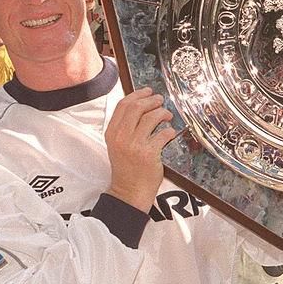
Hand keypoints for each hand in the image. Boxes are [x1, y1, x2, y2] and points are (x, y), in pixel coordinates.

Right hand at [104, 87, 177, 211]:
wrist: (128, 192)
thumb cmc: (126, 168)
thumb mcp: (117, 145)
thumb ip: (125, 127)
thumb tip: (142, 106)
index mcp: (112, 133)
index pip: (123, 105)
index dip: (137, 95)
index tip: (148, 92)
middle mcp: (121, 137)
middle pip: (137, 107)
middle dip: (152, 100)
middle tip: (160, 101)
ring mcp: (135, 145)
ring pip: (152, 117)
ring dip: (163, 113)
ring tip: (167, 116)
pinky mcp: (149, 153)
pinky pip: (163, 134)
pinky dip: (170, 131)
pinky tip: (170, 133)